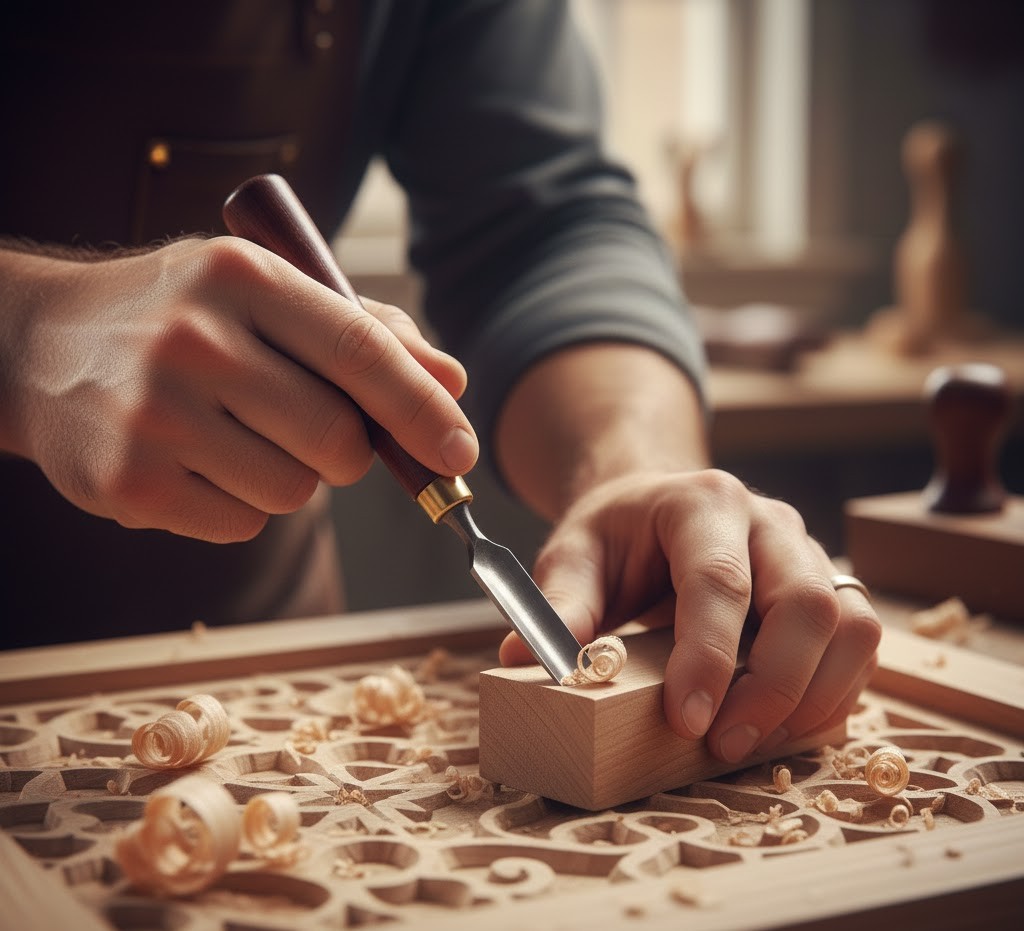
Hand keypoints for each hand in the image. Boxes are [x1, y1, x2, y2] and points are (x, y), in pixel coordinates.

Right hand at [0, 238, 477, 540]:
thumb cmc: (180, 316)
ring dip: (291, 478)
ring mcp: (154, 415)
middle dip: (351, 452)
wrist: (42, 347)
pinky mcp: (128, 483)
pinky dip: (241, 504)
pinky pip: (242, 524)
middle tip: (320, 432)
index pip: (360, 350)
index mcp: (241, 279)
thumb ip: (367, 333)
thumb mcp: (266, 294)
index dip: (422, 409)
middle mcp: (193, 341)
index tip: (461, 453)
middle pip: (337, 440)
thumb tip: (452, 382)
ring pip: (294, 492)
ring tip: (238, 434)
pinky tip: (199, 461)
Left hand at [499, 468, 880, 762]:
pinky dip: (833, 693)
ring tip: (753, 741)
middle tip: (721, 744)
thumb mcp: (573, 554)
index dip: (710, 655)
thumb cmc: (616, 535)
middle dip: (773, 686)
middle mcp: (769, 521)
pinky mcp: (827, 588)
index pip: (720, 580)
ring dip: (812, 696)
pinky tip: (784, 724)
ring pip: (850, 624)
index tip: (688, 721)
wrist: (656, 504)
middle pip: (806, 601)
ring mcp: (807, 552)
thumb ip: (557, 604)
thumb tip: (525, 662)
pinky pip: (858, 643)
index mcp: (702, 503)